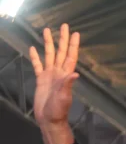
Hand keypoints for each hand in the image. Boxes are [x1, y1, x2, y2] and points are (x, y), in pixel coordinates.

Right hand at [28, 24, 78, 143]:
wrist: (49, 119)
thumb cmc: (58, 110)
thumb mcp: (64, 97)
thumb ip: (68, 85)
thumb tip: (75, 73)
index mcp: (65, 75)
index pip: (70, 56)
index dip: (73, 45)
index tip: (76, 33)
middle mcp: (58, 72)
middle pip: (61, 52)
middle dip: (62, 39)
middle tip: (64, 25)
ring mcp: (49, 75)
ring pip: (49, 55)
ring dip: (49, 43)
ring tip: (47, 30)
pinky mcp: (40, 79)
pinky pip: (37, 65)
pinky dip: (35, 56)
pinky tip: (33, 47)